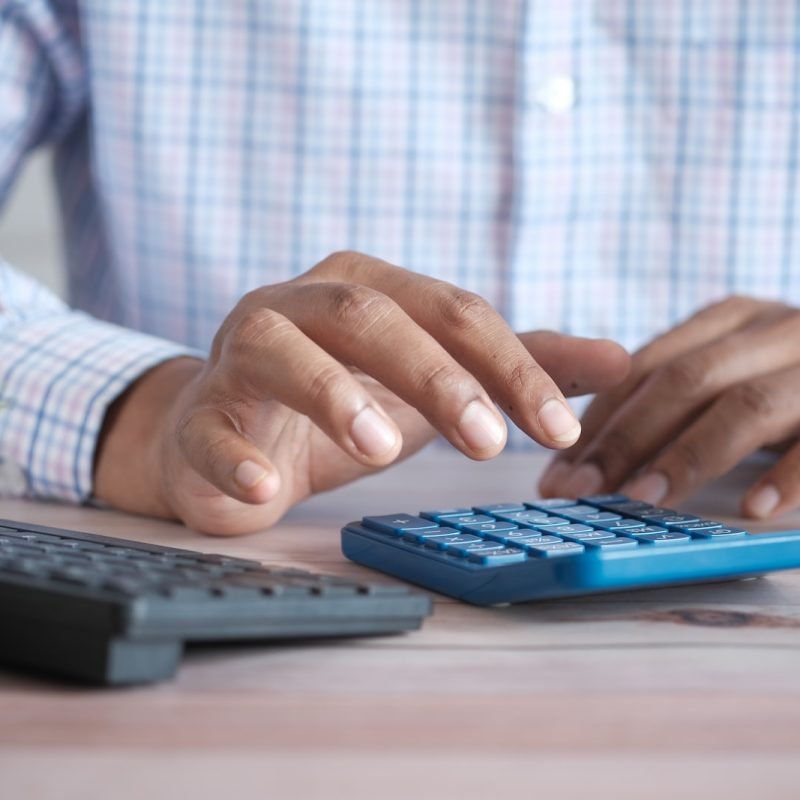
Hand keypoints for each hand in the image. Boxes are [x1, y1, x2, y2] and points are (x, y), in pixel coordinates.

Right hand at [95, 252, 627, 534]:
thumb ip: (517, 367)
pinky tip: (266, 490)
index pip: (452, 311)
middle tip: (488, 443)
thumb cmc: (343, 401)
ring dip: (333, 395)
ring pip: (283, 349)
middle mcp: (303, 303)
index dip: (509, 365)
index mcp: (370, 288)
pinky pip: (210, 429)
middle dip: (434, 374)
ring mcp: (243, 353)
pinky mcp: (201, 414)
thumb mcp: (436, 381)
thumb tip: (621, 360)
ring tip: (382, 449)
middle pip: (372, 315)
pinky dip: (235, 458)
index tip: (559, 429)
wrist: (234, 431)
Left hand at [539, 296, 799, 518]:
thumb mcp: (734, 376)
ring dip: (689, 456)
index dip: (598, 422)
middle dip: (623, 441)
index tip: (558, 472)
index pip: (645, 368)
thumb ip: (680, 400)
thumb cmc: (795, 388)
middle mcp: (773, 328)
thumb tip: (591, 458)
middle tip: (579, 494)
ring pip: (745, 403)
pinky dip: (790, 473)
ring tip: (644, 501)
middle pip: (684, 381)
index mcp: (731, 321)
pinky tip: (753, 506)